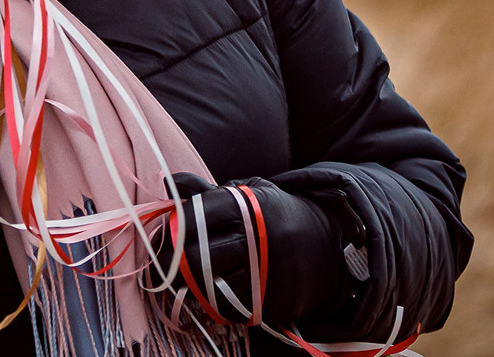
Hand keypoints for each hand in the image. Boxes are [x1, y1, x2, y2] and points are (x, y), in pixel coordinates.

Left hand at [167, 171, 346, 330]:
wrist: (328, 247)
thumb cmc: (275, 217)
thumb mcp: (248, 195)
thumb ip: (206, 192)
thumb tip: (166, 183)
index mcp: (246, 207)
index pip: (195, 217)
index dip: (174, 229)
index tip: (166, 237)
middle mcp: (257, 239)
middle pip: (195, 256)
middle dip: (175, 262)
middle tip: (168, 266)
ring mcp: (267, 274)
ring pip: (209, 287)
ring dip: (195, 286)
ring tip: (192, 281)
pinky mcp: (274, 303)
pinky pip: (230, 310)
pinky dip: (219, 304)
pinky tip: (219, 293)